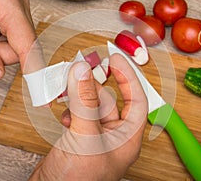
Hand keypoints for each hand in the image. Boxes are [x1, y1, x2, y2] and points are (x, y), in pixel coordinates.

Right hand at [29, 53, 147, 180]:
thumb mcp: (84, 136)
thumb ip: (84, 102)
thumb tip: (83, 71)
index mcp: (127, 139)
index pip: (136, 101)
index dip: (128, 78)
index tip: (115, 60)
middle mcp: (114, 137)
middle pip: (109, 100)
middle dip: (93, 86)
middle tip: (80, 71)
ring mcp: (96, 138)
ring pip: (91, 106)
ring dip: (78, 97)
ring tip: (67, 92)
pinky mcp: (80, 138)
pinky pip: (79, 114)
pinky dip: (70, 109)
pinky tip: (63, 114)